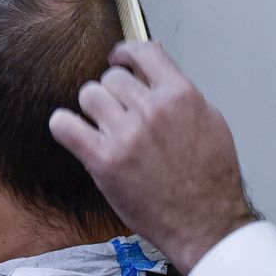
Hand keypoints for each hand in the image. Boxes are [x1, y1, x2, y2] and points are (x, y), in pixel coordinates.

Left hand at [50, 40, 256, 273]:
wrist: (205, 223)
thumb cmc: (211, 178)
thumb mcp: (210, 120)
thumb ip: (180, 89)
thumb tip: (157, 61)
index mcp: (180, 96)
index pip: (142, 52)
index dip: (126, 53)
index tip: (119, 58)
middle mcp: (152, 110)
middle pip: (112, 77)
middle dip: (114, 92)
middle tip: (119, 110)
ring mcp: (126, 135)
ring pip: (89, 95)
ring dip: (93, 108)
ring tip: (103, 126)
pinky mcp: (104, 161)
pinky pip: (64, 125)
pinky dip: (64, 125)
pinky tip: (73, 131)